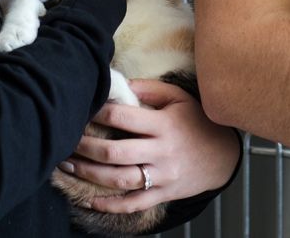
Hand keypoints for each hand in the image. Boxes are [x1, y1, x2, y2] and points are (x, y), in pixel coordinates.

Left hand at [58, 80, 240, 212]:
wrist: (222, 156)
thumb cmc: (197, 121)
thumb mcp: (179, 98)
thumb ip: (150, 89)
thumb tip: (120, 85)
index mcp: (164, 125)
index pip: (124, 118)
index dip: (99, 113)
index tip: (82, 108)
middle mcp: (162, 152)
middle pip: (115, 152)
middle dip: (86, 147)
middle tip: (66, 140)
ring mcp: (162, 176)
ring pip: (120, 179)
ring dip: (89, 173)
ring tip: (68, 164)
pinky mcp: (163, 194)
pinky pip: (133, 204)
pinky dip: (110, 205)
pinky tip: (89, 200)